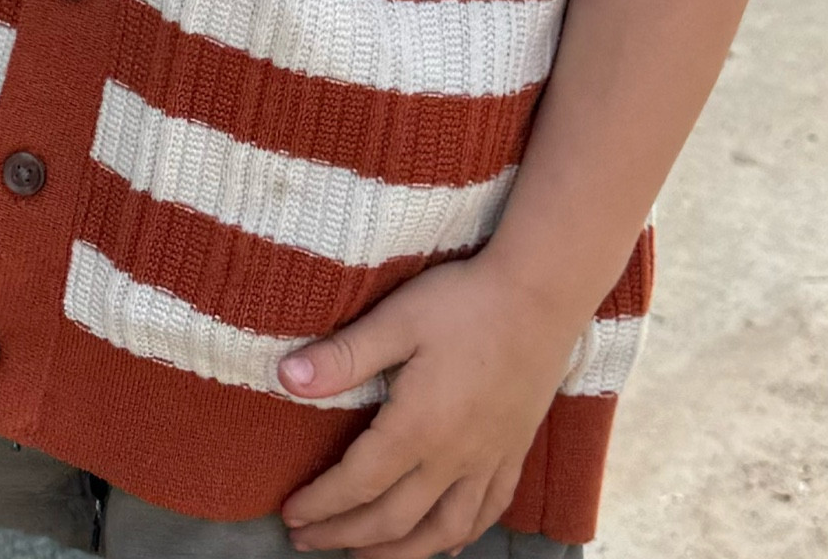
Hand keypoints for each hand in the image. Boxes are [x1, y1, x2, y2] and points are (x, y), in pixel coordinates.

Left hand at [275, 255, 582, 558]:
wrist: (542, 295)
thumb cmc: (464, 302)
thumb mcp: (397, 319)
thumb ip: (343, 355)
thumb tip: (286, 379)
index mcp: (417, 428)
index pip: (358, 483)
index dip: (321, 504)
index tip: (291, 515)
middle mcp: (452, 458)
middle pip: (393, 518)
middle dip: (346, 535)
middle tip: (308, 542)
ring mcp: (488, 459)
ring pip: (441, 529)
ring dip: (400, 552)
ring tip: (366, 558)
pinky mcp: (514, 451)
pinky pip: (487, 512)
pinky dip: (460, 536)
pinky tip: (446, 542)